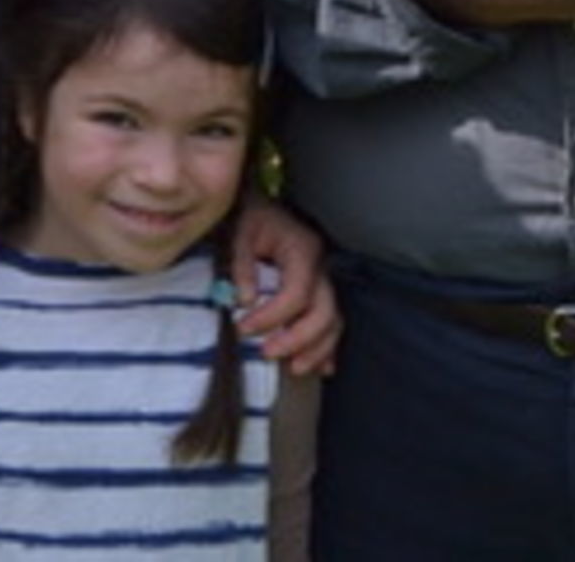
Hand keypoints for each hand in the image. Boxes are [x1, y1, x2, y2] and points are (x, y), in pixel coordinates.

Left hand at [230, 193, 339, 375]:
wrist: (262, 207)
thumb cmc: (250, 218)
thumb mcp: (240, 232)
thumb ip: (242, 265)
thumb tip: (246, 301)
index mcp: (303, 249)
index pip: (296, 293)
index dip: (272, 317)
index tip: (242, 329)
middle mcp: (322, 267)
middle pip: (324, 311)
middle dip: (298, 339)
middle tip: (268, 354)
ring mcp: (326, 280)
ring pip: (334, 321)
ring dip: (318, 349)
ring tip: (295, 368)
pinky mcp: (321, 290)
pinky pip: (333, 321)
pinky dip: (329, 346)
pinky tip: (323, 367)